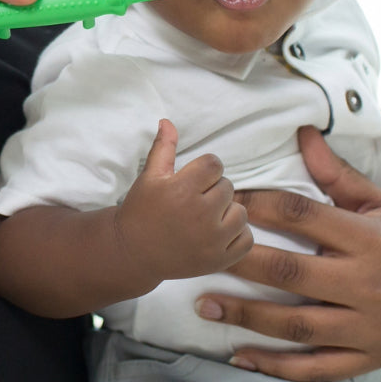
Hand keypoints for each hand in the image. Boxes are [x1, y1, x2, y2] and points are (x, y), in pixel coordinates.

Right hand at [114, 119, 252, 283]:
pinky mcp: (219, 260)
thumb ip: (163, 148)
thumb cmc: (141, 211)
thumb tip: (167, 121)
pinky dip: (236, 235)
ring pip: (240, 213)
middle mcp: (200, 215)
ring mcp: (212, 240)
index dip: (205, 169)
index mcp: (182, 190)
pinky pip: (246, 239)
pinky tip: (217, 233)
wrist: (133, 253)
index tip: (194, 180)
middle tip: (194, 200)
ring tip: (206, 217)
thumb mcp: (149, 177)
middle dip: (213, 190)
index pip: (215, 165)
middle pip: (227, 187)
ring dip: (227, 212)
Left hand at [194, 126, 380, 381]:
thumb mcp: (380, 199)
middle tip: (198, 256)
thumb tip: (301, 131)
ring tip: (203, 304)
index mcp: (371, 239)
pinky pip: (316, 367)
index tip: (224, 202)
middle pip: (291, 274)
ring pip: (297, 326)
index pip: (302, 218)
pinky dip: (276, 365)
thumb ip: (336, 173)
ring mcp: (372, 328)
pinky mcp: (372, 359)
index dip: (258, 207)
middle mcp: (372, 285)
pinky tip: (240, 356)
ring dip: (246, 317)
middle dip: (240, 264)